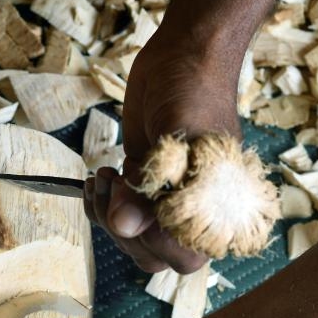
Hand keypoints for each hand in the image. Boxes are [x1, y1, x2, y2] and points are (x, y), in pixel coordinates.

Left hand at [84, 22, 244, 273]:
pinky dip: (98, 206)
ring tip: (104, 177)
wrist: (183, 60)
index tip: (137, 198)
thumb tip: (125, 226)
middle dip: (122, 228)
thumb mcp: (180, 136)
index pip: (182, 257)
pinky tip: (97, 180)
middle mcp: (194, 215)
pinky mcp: (142, 191)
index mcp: (220, 210)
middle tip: (115, 184)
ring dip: (105, 217)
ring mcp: (164, 204)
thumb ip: (155, 183)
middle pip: (151, 257)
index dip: (152, 237)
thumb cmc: (195, 93)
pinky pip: (116, 221)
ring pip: (130, 242)